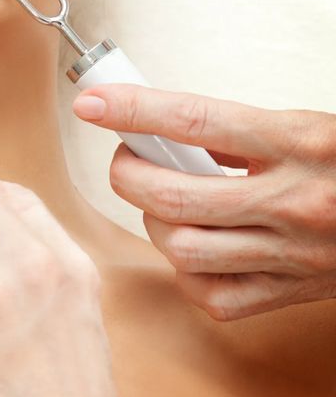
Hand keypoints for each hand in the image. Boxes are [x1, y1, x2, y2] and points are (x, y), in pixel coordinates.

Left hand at [72, 85, 335, 320]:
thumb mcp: (304, 126)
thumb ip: (238, 130)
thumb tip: (165, 127)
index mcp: (297, 143)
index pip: (195, 122)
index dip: (133, 110)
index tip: (92, 102)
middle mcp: (292, 202)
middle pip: (173, 196)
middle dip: (128, 172)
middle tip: (127, 156)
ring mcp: (290, 255)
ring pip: (183, 249)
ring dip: (153, 220)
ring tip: (162, 199)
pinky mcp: (290, 293)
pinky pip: (213, 295)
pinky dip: (186, 271)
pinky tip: (194, 243)